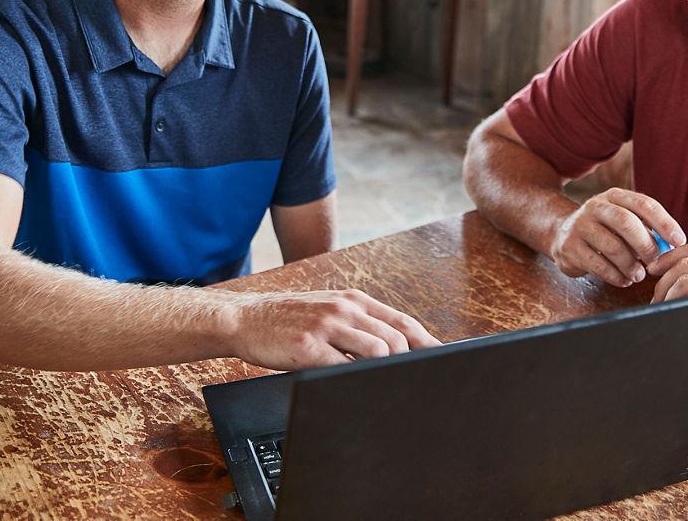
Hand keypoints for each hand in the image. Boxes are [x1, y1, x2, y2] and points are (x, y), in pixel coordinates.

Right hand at [224, 289, 441, 369]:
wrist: (245, 318)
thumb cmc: (289, 320)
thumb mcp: (329, 309)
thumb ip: (359, 323)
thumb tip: (396, 348)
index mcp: (353, 300)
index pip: (402, 322)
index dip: (427, 344)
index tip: (442, 361)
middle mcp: (344, 308)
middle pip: (396, 338)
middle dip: (409, 364)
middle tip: (413, 384)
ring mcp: (326, 326)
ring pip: (377, 351)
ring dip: (385, 371)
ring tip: (384, 386)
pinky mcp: (308, 346)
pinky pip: (342, 367)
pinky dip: (354, 380)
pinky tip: (354, 387)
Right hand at [549, 188, 685, 286]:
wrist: (561, 232)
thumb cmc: (604, 230)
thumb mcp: (623, 222)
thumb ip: (646, 230)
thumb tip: (671, 246)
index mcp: (614, 197)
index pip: (644, 204)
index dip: (664, 223)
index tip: (679, 241)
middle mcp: (595, 207)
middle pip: (626, 223)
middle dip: (646, 245)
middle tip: (654, 261)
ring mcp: (580, 226)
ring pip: (612, 247)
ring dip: (631, 266)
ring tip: (638, 275)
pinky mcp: (569, 247)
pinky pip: (598, 265)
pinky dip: (615, 276)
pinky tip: (623, 280)